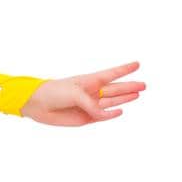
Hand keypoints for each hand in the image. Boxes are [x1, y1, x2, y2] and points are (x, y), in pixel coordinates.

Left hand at [20, 61, 144, 125]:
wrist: (38, 105)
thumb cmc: (55, 92)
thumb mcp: (76, 94)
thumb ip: (93, 105)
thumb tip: (107, 115)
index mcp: (89, 80)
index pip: (111, 74)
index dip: (124, 69)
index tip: (137, 64)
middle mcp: (92, 92)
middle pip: (115, 89)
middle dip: (129, 86)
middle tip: (143, 85)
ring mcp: (90, 105)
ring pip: (111, 101)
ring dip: (124, 98)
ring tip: (138, 94)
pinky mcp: (86, 118)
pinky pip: (103, 115)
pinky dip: (112, 114)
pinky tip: (122, 110)